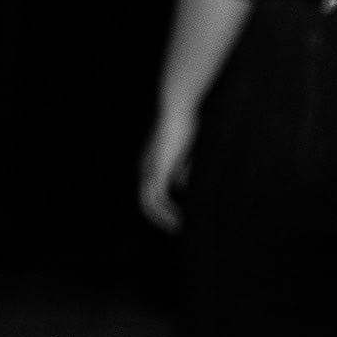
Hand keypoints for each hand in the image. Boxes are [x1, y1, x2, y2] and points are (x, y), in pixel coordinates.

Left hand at [138, 106, 195, 230]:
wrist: (180, 107)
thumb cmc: (190, 121)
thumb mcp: (190, 149)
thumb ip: (187, 167)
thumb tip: (186, 186)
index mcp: (153, 161)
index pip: (155, 191)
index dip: (167, 207)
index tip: (185, 219)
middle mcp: (146, 167)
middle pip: (148, 200)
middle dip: (163, 217)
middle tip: (181, 230)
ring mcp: (148, 169)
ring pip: (148, 203)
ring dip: (163, 219)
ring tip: (181, 230)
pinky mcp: (155, 170)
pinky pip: (154, 199)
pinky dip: (165, 213)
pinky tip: (180, 222)